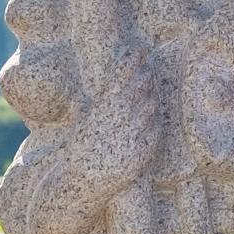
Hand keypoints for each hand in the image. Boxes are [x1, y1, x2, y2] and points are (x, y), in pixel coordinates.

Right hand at [61, 46, 164, 190]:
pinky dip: (154, 123)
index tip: (136, 50)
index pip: (118, 79)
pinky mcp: (141, 155)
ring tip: (151, 84)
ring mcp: (130, 138)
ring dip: (150, 95)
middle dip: (142, 75)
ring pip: (148, 108)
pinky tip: (154, 114)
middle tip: (148, 63)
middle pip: (136, 90)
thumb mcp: (82, 124)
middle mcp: (116, 122)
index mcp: (100, 111)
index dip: (128, 62)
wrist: (81, 184)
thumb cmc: (79, 153)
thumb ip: (92, 106)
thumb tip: (98, 89)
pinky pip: (154, 133)